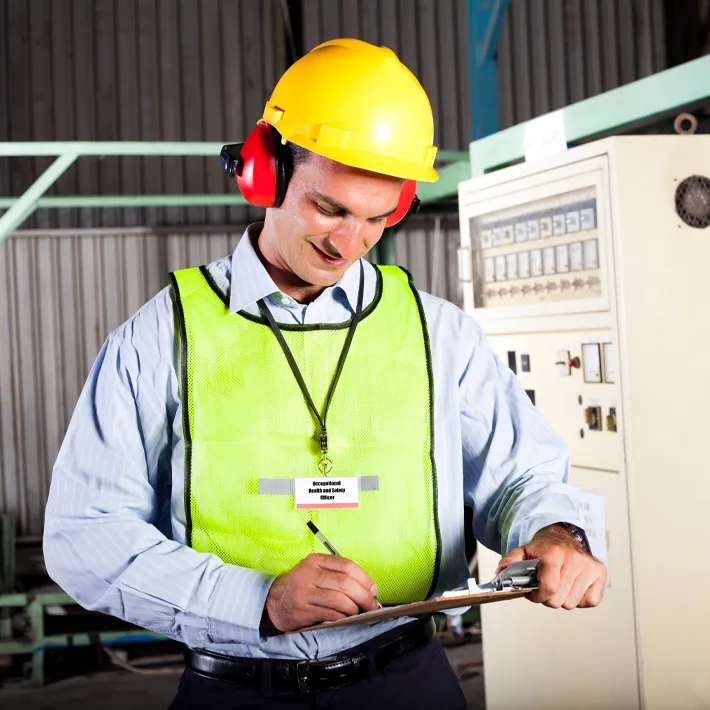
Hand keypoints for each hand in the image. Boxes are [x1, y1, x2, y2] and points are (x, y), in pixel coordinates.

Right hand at [264, 553, 379, 632]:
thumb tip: (367, 588)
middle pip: (345, 583)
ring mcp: (304, 592)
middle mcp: (309, 574)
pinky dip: (342, 617)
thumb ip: (337, 574)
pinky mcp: (302, 610)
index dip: (364, 578)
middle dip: (363, 596)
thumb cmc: (302, 585)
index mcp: (315, 560)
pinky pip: (329, 614)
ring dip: (353, 608)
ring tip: (357, 611)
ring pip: (338, 599)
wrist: (273, 601)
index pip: (346, 565)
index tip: (373, 589)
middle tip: (371, 604)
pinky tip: (344, 618)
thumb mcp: (315, 571)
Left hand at [495, 524, 606, 609]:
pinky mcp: (600, 573)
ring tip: (560, 583)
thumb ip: (510, 562)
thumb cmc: (545, 548)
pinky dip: (580, 598)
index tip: (535, 592)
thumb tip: (500, 573)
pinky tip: (573, 586)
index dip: (538, 595)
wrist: (563, 536)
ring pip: (572, 603)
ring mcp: (589, 566)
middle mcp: (574, 559)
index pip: (549, 587)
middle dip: (548, 597)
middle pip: (558, 600)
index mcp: (554, 554)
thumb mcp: (524, 551)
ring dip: (563, 598)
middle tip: (546, 586)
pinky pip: (590, 601)